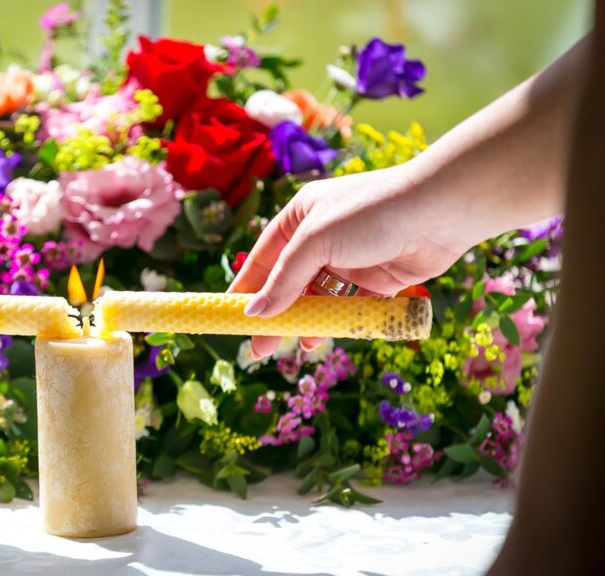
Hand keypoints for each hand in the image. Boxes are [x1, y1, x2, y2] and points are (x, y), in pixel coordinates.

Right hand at [228, 165, 467, 358]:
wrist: (439, 212)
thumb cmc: (370, 214)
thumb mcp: (315, 242)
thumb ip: (284, 281)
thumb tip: (255, 314)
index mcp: (300, 217)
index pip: (264, 258)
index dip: (247, 288)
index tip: (230, 316)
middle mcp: (321, 237)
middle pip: (288, 282)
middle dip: (275, 314)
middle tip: (260, 347)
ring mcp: (349, 258)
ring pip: (317, 297)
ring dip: (305, 321)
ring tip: (297, 345)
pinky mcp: (375, 278)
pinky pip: (347, 305)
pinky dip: (335, 321)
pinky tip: (325, 335)